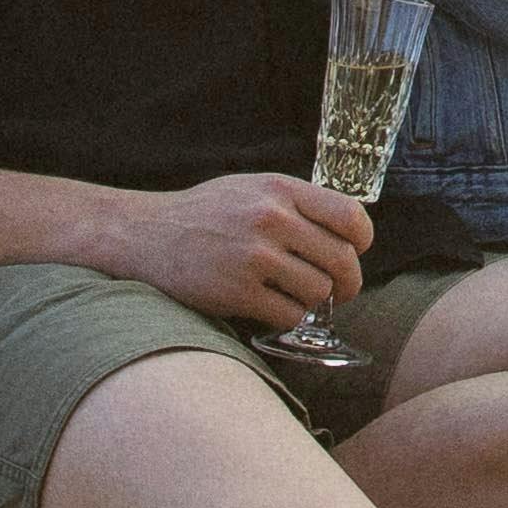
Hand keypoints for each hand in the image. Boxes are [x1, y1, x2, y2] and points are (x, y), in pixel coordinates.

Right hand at [100, 171, 372, 325]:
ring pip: (319, 292)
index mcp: (280, 189)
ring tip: (296, 297)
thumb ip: (297, 204)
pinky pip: (290, 316)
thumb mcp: (252, 188)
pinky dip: (289, 319)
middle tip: (340, 292)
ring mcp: (254, 256)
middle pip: (342, 260)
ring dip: (314, 302)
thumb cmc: (205, 213)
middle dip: (348, 283)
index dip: (362, 242)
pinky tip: (273, 308)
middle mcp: (271, 218)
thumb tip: (348, 232)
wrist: (145, 235)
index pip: (351, 216)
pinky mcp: (236, 291)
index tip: (355, 253)